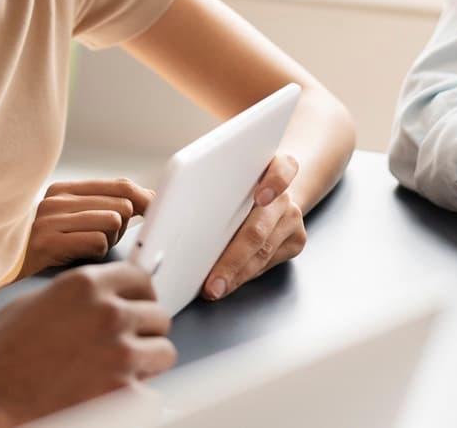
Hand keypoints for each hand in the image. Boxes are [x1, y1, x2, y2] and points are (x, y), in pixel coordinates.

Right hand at [0, 262, 175, 425]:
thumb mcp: (38, 301)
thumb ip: (80, 296)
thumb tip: (106, 297)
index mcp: (85, 284)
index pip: (142, 279)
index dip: (139, 295)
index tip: (136, 306)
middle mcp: (107, 313)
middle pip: (158, 315)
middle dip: (143, 330)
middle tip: (122, 343)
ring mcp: (119, 353)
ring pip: (164, 352)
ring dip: (145, 361)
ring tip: (117, 370)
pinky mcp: (123, 392)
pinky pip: (152, 392)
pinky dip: (136, 395)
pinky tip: (110, 394)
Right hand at [19, 178, 154, 277]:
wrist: (10, 273)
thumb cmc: (54, 251)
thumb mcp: (80, 222)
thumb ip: (109, 206)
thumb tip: (152, 199)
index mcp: (64, 189)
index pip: (120, 185)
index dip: (145, 199)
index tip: (160, 211)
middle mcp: (55, 200)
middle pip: (121, 205)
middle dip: (120, 228)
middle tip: (101, 240)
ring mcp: (49, 219)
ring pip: (111, 221)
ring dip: (108, 241)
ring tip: (88, 249)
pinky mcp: (47, 242)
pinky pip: (97, 242)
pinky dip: (96, 253)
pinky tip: (79, 258)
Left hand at [204, 153, 304, 300]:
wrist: (271, 184)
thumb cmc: (235, 180)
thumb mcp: (226, 170)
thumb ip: (211, 180)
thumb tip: (161, 204)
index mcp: (272, 167)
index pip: (282, 169)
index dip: (273, 183)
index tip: (259, 197)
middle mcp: (286, 195)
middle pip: (261, 226)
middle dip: (233, 258)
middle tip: (212, 282)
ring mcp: (292, 219)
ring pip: (264, 252)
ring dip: (236, 274)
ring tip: (213, 288)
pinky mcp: (296, 240)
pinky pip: (268, 263)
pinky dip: (244, 274)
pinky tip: (226, 283)